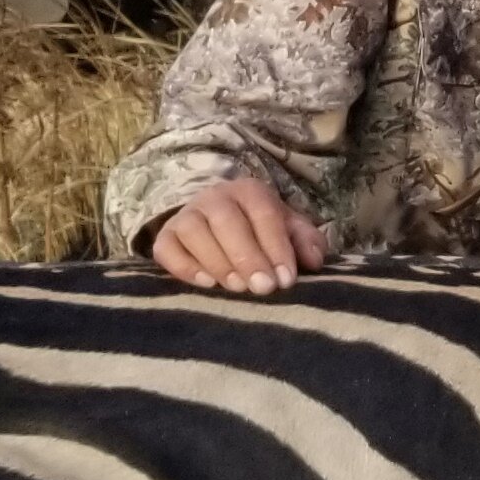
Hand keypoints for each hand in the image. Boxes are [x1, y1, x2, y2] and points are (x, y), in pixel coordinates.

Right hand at [150, 175, 325, 294]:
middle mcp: (215, 198)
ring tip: (237, 287)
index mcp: (250, 191)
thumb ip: (306, 242)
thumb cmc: (262, 233)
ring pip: (194, 232)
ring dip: (217, 261)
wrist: (219, 227)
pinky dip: (184, 266)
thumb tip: (314, 260)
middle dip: (247, 256)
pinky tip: (206, 284)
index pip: (263, 214)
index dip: (276, 247)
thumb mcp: (289, 231)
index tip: (286, 279)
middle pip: (227, 221)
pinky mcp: (166, 237)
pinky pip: (166, 249)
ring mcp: (186, 216)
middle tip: (263, 288)